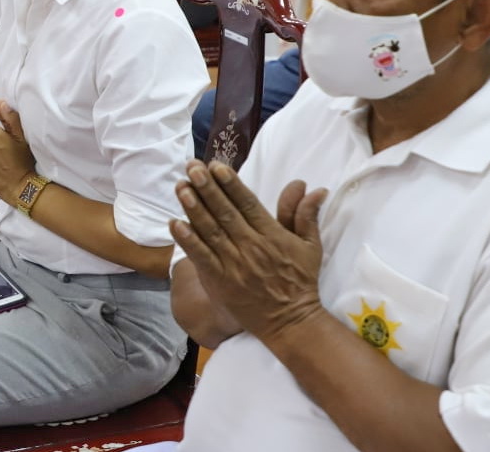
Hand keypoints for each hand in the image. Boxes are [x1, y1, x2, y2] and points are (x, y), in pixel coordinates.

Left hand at [171, 160, 329, 344]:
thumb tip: (314, 187)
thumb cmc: (301, 281)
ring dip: (193, 208)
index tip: (216, 166)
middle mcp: (251, 246)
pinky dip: (188, 241)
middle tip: (191, 167)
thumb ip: (305, 215)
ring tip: (181, 187)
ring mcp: (234, 265)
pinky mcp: (220, 282)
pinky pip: (201, 258)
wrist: (291, 322)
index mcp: (272, 235)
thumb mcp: (311, 246)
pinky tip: (175, 224)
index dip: (231, 184)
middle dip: (207, 187)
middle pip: (225, 213)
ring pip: (210, 231)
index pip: (248, 204)